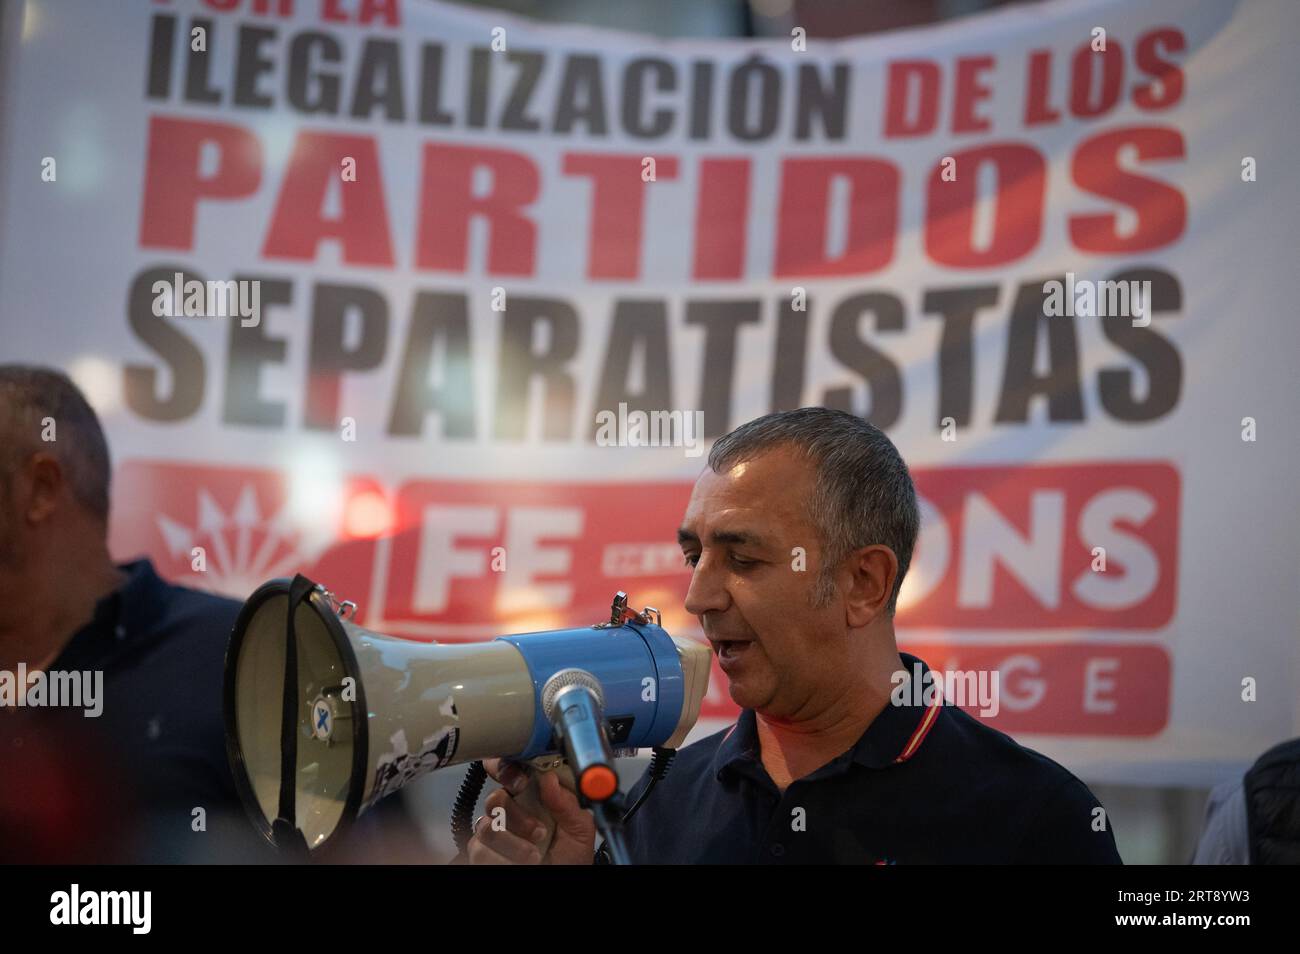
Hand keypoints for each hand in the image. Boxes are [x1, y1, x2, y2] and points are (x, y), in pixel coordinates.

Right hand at [465, 759, 595, 864]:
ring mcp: (494, 830)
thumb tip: (549, 778)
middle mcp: (509, 809)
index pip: (508, 769)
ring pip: (487, 827)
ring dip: (514, 844)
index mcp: (532, 793)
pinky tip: (522, 863)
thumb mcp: (579, 827)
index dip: (506, 769)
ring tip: (535, 854)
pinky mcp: (483, 852)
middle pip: (494, 798)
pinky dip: (504, 859)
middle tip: (538, 831)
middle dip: (516, 816)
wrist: (564, 877)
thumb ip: (567, 803)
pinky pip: (480, 850)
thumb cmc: (571, 854)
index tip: (521, 782)